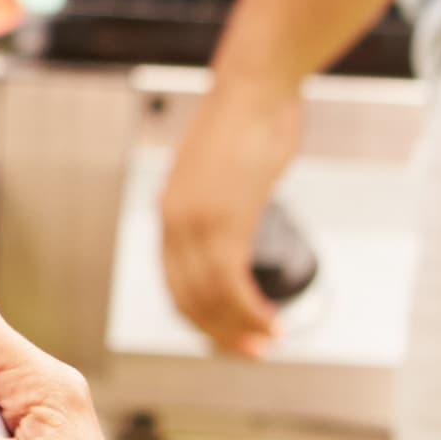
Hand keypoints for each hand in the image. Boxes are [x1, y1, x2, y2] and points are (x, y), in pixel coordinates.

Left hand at [154, 69, 305, 358]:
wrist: (254, 88)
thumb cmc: (249, 123)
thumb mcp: (225, 173)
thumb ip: (223, 204)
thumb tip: (238, 223)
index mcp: (168, 214)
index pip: (174, 285)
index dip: (201, 318)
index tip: (229, 335)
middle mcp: (174, 223)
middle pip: (188, 300)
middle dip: (220, 334)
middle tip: (253, 351)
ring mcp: (196, 223)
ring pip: (210, 298)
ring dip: (240, 329)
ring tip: (268, 342)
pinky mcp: (224, 219)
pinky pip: (231, 283)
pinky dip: (251, 311)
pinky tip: (272, 322)